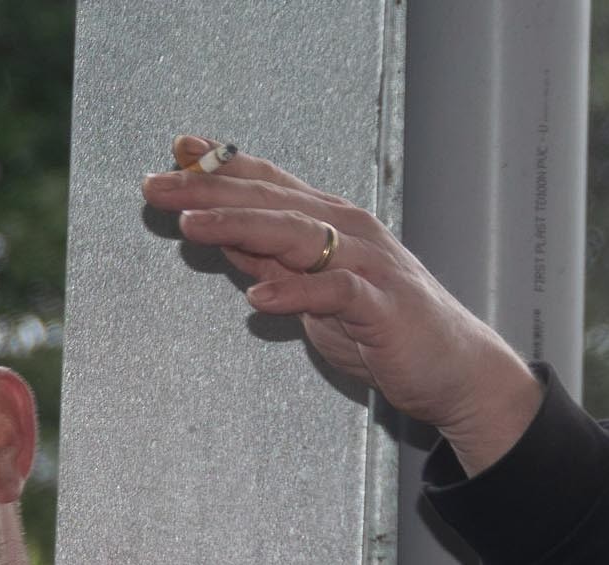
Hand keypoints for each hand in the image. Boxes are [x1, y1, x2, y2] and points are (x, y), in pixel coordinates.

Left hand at [141, 137, 541, 474]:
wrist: (453, 370)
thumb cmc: (381, 331)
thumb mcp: (311, 293)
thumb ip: (270, 262)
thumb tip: (222, 235)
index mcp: (329, 224)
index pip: (267, 184)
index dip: (220, 165)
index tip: (175, 150)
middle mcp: (347, 232)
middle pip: (269, 201)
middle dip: (208, 189)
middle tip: (156, 184)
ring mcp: (366, 266)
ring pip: (295, 234)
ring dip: (240, 225)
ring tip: (191, 223)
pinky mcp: (381, 308)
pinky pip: (333, 293)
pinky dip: (295, 293)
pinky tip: (257, 298)